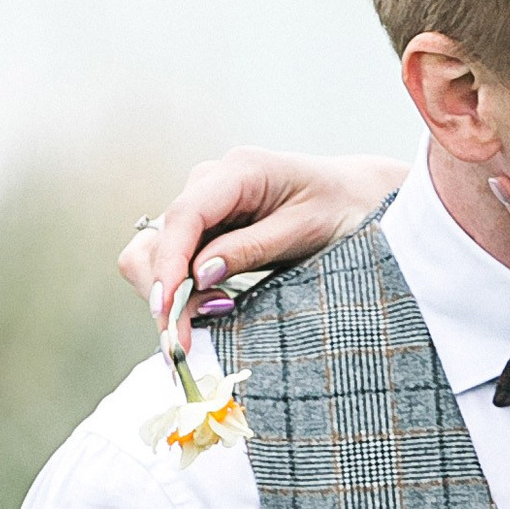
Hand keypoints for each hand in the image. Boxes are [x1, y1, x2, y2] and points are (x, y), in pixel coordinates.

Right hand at [120, 151, 411, 332]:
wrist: (356, 196)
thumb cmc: (342, 208)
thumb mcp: (307, 230)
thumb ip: (253, 248)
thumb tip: (199, 273)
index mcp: (240, 171)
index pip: (185, 216)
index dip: (168, 265)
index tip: (167, 310)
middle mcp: (211, 183)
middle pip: (158, 238)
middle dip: (164, 292)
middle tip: (188, 338)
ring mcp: (203, 206)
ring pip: (154, 253)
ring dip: (168, 295)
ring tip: (204, 325)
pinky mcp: (203, 229)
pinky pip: (172, 262)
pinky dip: (177, 293)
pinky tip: (207, 311)